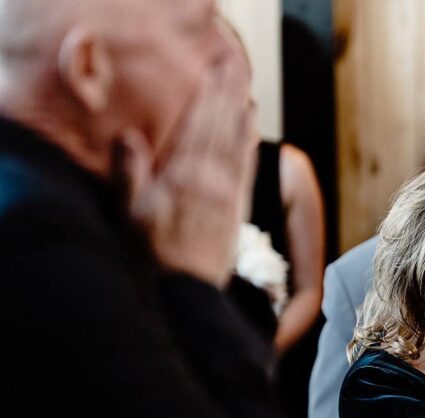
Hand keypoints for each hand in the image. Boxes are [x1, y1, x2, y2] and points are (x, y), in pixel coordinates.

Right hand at [116, 55, 257, 286]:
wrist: (187, 294)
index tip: (213, 73)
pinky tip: (251, 132)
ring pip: (236, 146)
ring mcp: (227, 197)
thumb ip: (129, 173)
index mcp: (183, 178)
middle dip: (227, 97)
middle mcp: (210, 182)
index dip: (207, 97)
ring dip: (241, 117)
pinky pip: (246, 171)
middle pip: (220, 129)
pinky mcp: (236, 212)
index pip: (197, 127)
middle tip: (234, 70)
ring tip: (245, 93)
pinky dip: (249, 147)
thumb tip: (128, 135)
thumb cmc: (151, 256)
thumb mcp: (128, 214)